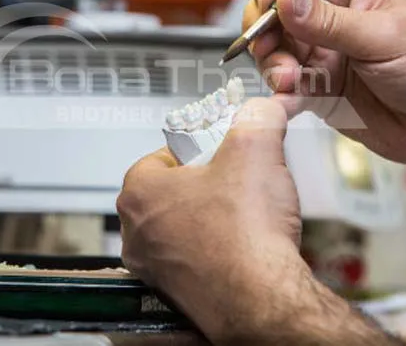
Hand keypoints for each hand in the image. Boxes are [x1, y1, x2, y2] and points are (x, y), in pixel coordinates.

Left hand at [118, 98, 403, 344]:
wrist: (263, 301)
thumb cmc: (245, 237)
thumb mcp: (256, 150)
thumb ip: (259, 117)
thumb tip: (268, 105)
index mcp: (139, 191)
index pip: (166, 152)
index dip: (202, 147)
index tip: (223, 151)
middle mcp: (137, 231)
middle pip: (175, 188)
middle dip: (207, 182)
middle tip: (237, 181)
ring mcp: (154, 265)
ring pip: (184, 223)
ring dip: (211, 216)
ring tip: (242, 214)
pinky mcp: (175, 291)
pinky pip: (194, 256)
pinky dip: (216, 248)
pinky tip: (241, 245)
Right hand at [245, 0, 405, 162]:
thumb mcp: (386, 37)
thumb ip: (330, 21)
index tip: (269, 5)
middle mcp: (332, 12)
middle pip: (273, 7)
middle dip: (265, 28)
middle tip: (269, 47)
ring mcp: (320, 48)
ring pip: (271, 47)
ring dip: (271, 64)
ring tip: (290, 80)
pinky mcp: (315, 83)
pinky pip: (282, 83)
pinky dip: (280, 92)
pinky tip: (292, 99)